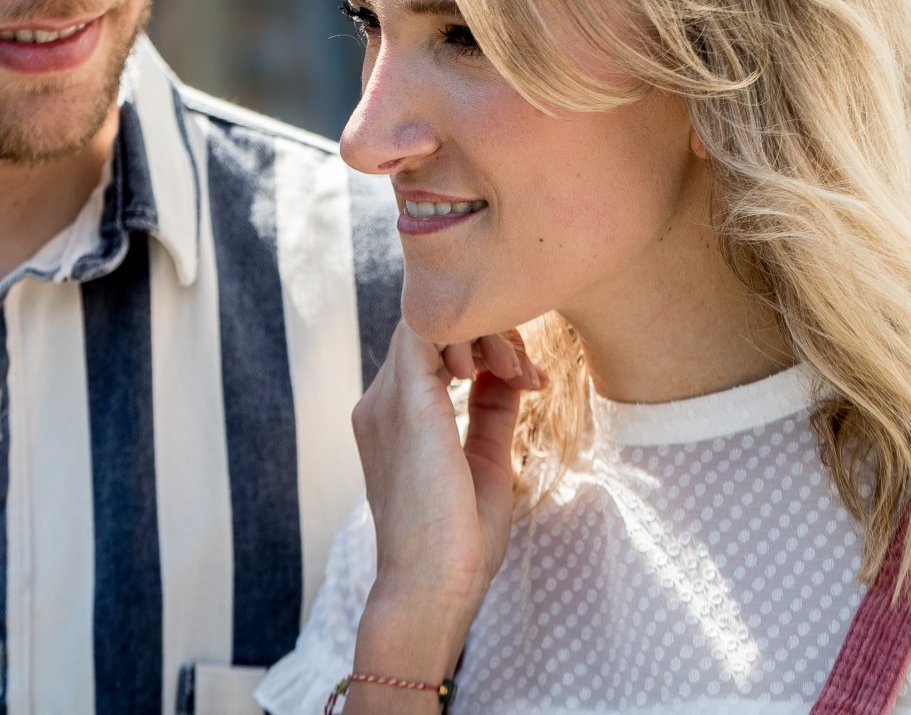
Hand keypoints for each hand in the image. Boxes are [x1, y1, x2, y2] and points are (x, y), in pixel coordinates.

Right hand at [346, 324, 542, 698]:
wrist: (432, 589)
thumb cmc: (458, 544)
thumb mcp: (483, 464)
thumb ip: (490, 415)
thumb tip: (509, 377)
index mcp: (393, 421)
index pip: (430, 351)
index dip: (485, 350)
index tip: (531, 380)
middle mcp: (380, 404)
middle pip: (429, 330)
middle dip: (488, 335)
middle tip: (530, 370)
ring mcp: (386, 402)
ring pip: (429, 322)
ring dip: (484, 333)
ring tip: (521, 370)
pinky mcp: (407, 405)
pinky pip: (427, 332)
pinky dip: (472, 335)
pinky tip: (507, 368)